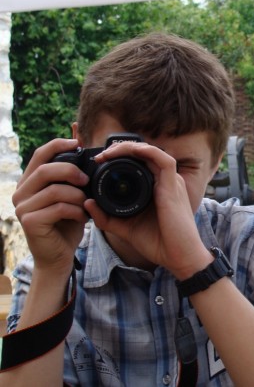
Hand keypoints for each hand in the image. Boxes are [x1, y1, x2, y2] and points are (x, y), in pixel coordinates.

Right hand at [12, 138, 90, 276]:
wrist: (59, 256)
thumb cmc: (66, 224)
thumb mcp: (70, 196)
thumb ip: (71, 177)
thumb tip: (82, 148)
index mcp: (29, 183)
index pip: (39, 155)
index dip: (58, 145)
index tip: (78, 143)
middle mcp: (21, 193)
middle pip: (45, 170)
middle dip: (70, 171)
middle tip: (86, 180)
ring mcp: (22, 208)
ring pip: (54, 190)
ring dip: (77, 196)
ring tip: (85, 204)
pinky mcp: (29, 222)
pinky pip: (58, 208)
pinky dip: (76, 210)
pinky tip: (83, 217)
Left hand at [85, 141, 210, 278]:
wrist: (179, 257)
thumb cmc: (159, 243)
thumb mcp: (125, 228)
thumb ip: (107, 217)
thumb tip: (87, 203)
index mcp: (157, 188)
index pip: (140, 164)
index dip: (121, 158)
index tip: (100, 164)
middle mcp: (166, 181)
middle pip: (145, 154)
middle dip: (122, 149)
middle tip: (101, 156)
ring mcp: (171, 182)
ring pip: (152, 151)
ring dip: (130, 147)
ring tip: (109, 153)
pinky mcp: (173, 185)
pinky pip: (162, 159)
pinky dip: (146, 151)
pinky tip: (128, 152)